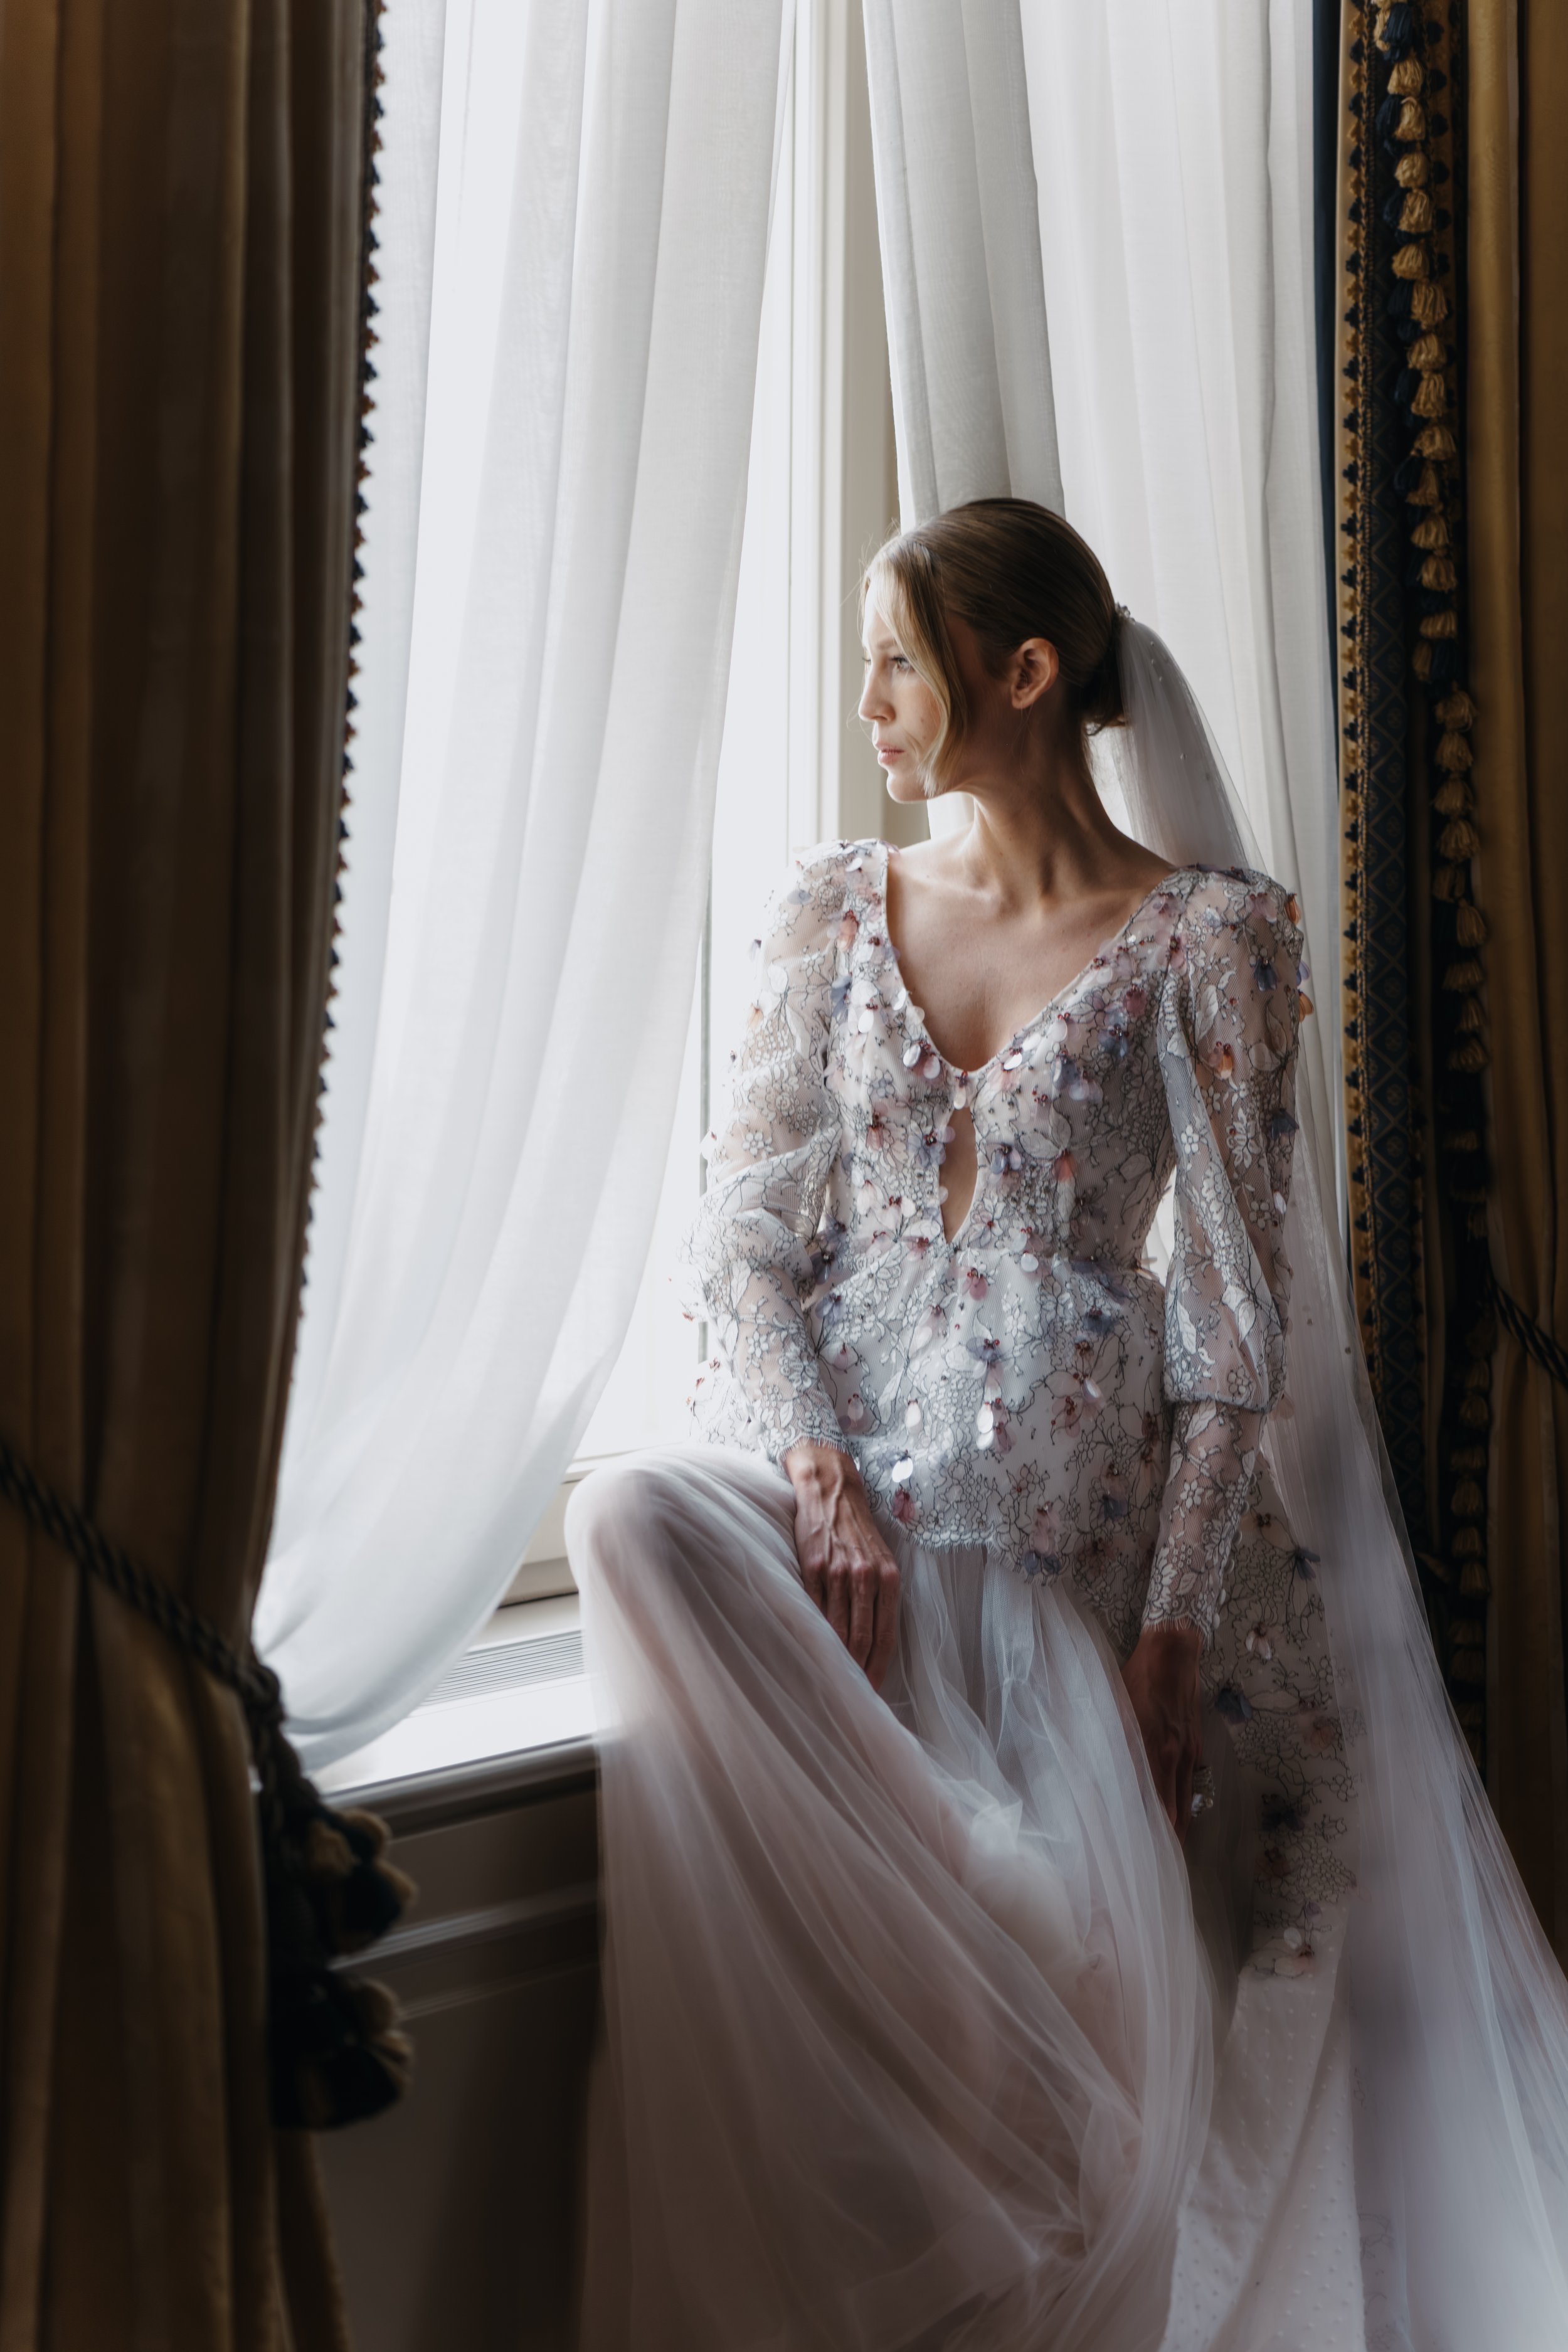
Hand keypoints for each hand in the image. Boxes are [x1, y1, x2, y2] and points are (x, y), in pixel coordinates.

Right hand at [782, 1443, 900, 1689]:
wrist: (831, 1487)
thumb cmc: (857, 1528)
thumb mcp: (880, 1558)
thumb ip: (880, 1594)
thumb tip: (876, 1638)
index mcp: (888, 1578)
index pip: (886, 1636)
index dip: (878, 1668)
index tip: (873, 1691)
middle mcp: (866, 1576)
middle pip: (862, 1638)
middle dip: (857, 1671)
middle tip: (851, 1695)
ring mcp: (838, 1571)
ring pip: (837, 1628)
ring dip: (835, 1658)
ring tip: (830, 1680)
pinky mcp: (812, 1566)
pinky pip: (814, 1609)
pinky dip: (814, 1633)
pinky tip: (812, 1648)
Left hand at [1122, 1623, 1203, 1842]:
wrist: (1174, 1650)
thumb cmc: (1136, 1676)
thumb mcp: (1113, 1706)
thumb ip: (1104, 1739)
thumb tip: (1085, 1764)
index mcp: (1153, 1750)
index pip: (1152, 1804)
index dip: (1146, 1831)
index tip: (1134, 1851)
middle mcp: (1174, 1757)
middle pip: (1175, 1814)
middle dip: (1165, 1840)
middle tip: (1149, 1862)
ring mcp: (1188, 1752)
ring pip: (1186, 1802)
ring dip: (1177, 1826)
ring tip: (1164, 1848)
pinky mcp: (1194, 1744)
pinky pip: (1190, 1782)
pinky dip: (1183, 1802)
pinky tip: (1173, 1811)